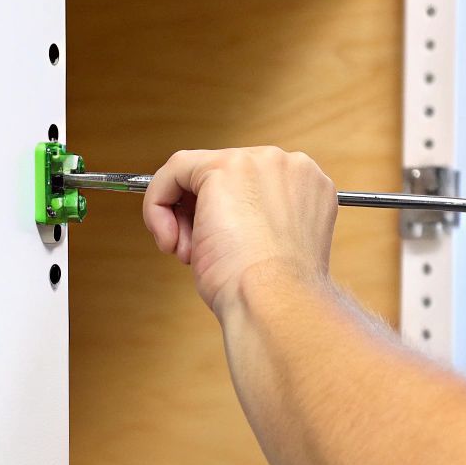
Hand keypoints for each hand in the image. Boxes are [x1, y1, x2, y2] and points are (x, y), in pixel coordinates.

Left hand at [142, 147, 337, 314]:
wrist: (274, 302)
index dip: (223, 215)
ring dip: (180, 219)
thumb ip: (250, 224)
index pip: (249, 187)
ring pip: (196, 173)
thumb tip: (210, 220)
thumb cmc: (272, 293)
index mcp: (308, 188)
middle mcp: (289, 166)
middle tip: (193, 255)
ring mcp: (259, 161)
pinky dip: (157, 203)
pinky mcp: (225, 166)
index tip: (212, 245)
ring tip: (190, 255)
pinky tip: (168, 239)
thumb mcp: (267, 252)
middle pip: (222, 176)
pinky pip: (175, 169)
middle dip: (198, 217)